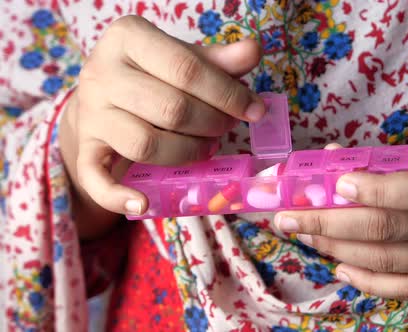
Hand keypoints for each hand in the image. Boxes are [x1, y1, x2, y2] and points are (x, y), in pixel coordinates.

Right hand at [59, 16, 262, 238]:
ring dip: (187, 152)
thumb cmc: (153, 75)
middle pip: (171, 109)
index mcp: (128, 38)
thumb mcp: (185, 59)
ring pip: (146, 144)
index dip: (227, 94)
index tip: (254, 111)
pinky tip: (143, 203)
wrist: (103, 97)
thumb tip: (252, 51)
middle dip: (212, 123)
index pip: (187, 68)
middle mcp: (101, 73)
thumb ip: (219, 60)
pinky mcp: (84, 148)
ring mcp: (90, 113)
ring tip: (207, 148)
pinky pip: (95, 178)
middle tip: (227, 127)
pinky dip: (118, 196)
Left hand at [274, 139, 407, 299]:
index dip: (374, 190)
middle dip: (328, 225)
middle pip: (388, 231)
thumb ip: (385, 159)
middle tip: (288, 219)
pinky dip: (366, 280)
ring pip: (388, 262)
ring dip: (338, 250)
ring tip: (306, 238)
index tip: (336, 185)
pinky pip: (405, 289)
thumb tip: (327, 159)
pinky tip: (339, 266)